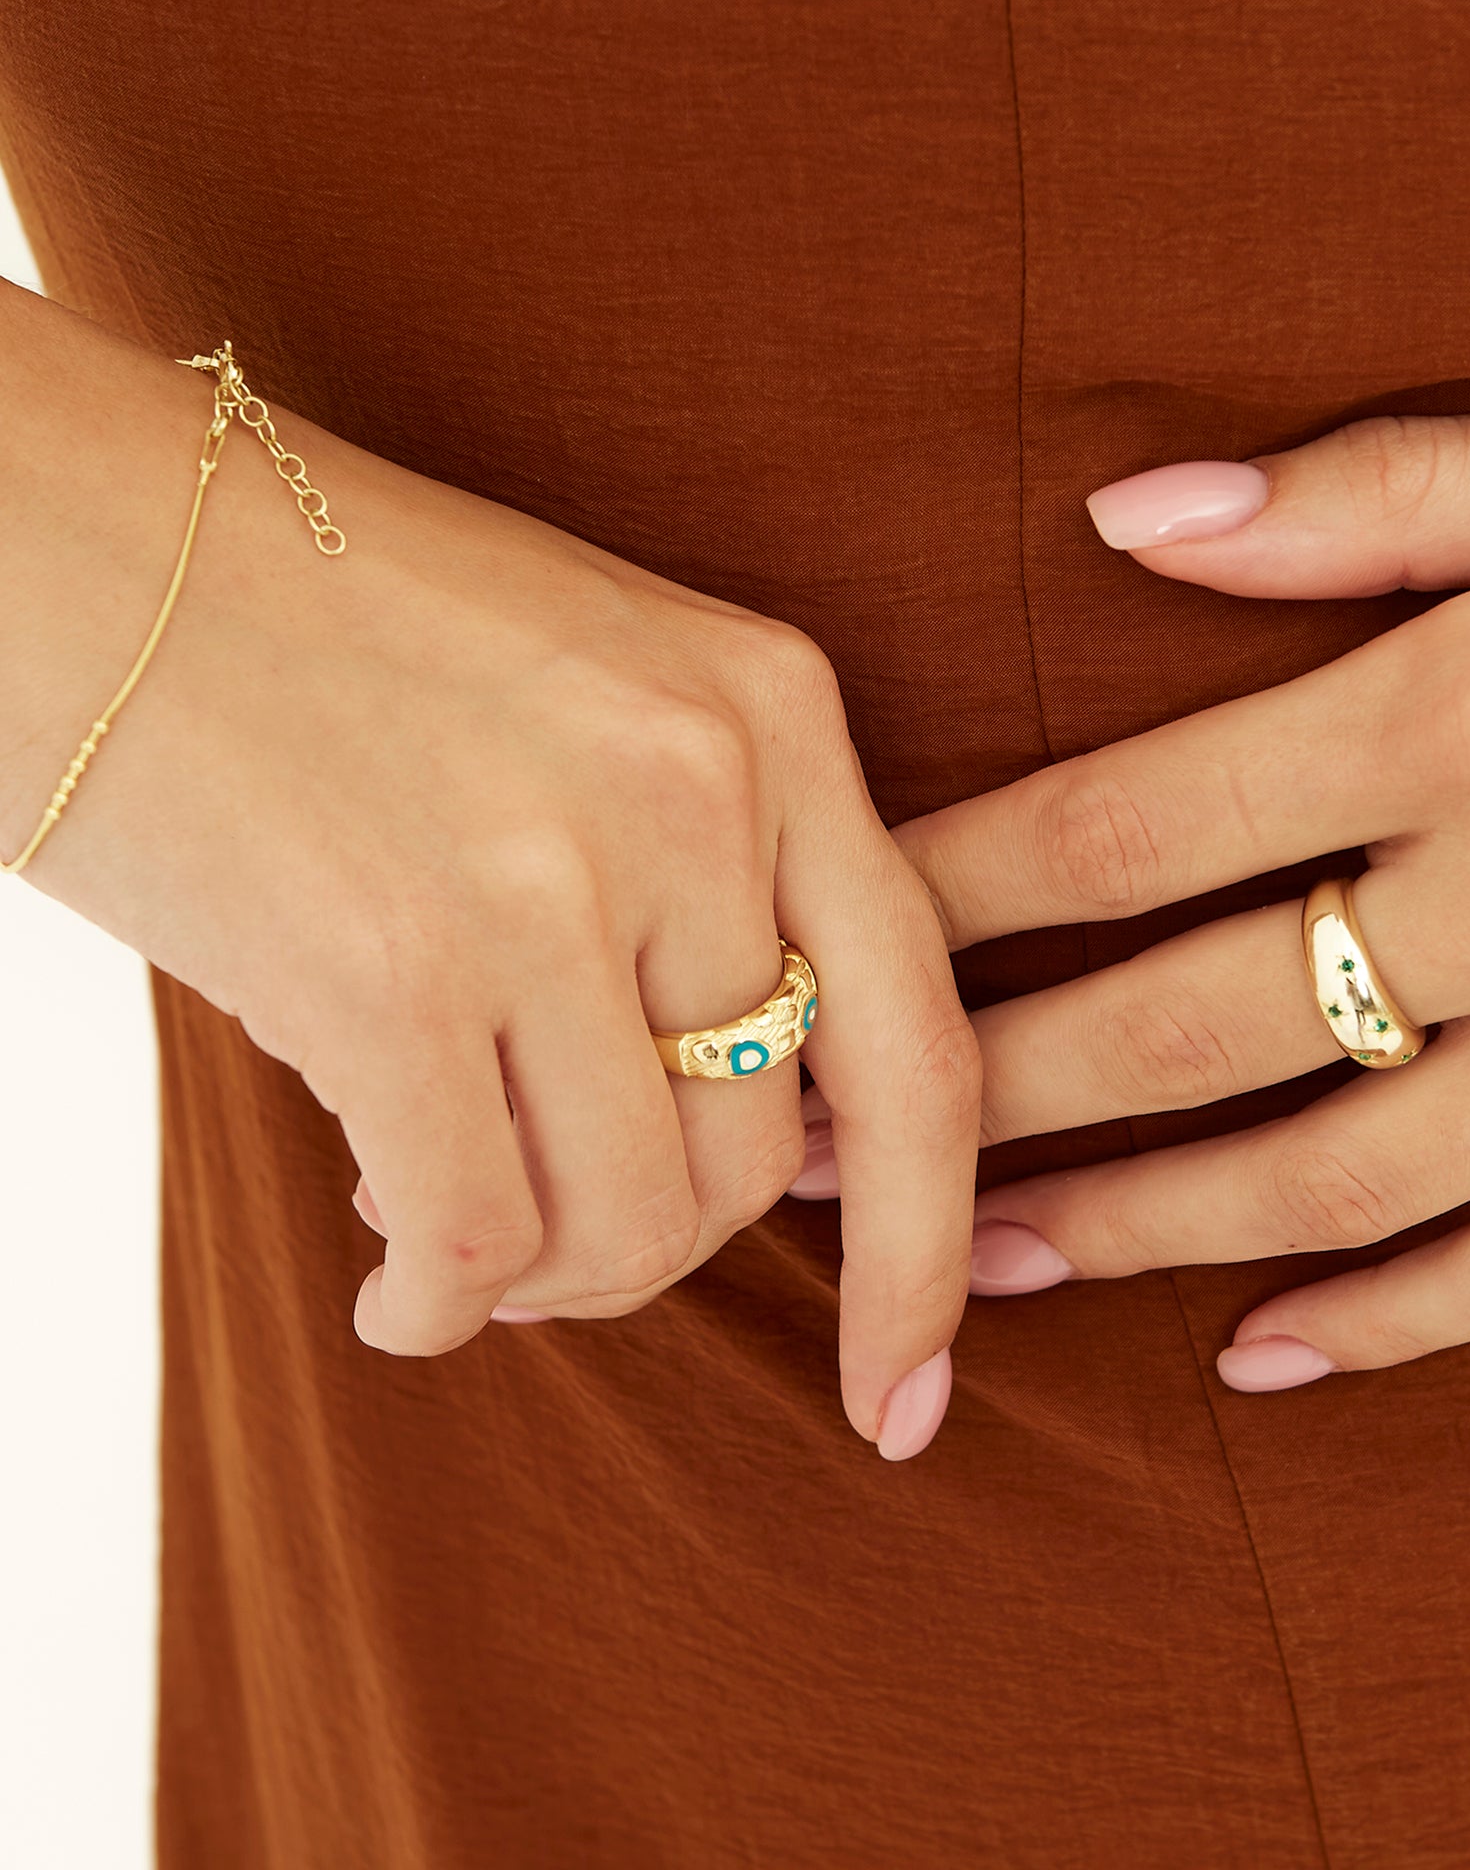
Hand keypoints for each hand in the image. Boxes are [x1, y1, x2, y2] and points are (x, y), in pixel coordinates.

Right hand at [4, 293, 971, 1455]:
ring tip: (457, 1237)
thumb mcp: (601, 699)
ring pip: (633, 1221)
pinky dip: (438, 1306)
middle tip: (554, 1242)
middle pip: (762, 1156)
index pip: (922, 1040)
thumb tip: (754, 1158)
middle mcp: (698, 787)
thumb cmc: (343, 635)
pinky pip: (473, 1238)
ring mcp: (549, 875)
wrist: (76, 530)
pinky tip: (392, 1286)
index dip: (932, 1245)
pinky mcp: (387, 966)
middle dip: (659, 1245)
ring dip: (548, 1279)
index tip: (904, 1391)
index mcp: (776, 714)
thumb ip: (717, 885)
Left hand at [892, 380, 1469, 1391]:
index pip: (1136, 822)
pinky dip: (1384, 1327)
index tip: (840, 927)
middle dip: (982, 1086)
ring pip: (1323, 1182)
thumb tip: (1125, 515)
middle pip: (1184, 1024)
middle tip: (829, 1136)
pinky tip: (1260, 1359)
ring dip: (1126, 1231)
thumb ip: (1369, 499)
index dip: (958, 884)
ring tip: (972, 1257)